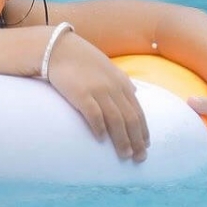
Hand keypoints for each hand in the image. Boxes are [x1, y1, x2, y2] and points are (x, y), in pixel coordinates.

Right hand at [45, 31, 150, 161]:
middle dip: (138, 140)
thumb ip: (122, 81)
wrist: (59, 48)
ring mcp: (98, 91)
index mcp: (122, 83)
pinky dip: (99, 128)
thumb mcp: (108, 67)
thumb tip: (135, 92)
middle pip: (131, 119)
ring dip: (122, 139)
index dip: (144, 130)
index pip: (138, 111)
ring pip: (116, 120)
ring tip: (125, 155)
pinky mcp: (81, 94)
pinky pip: (94, 114)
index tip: (147, 145)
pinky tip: (101, 140)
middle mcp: (113, 88)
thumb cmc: (82, 59)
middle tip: (140, 158)